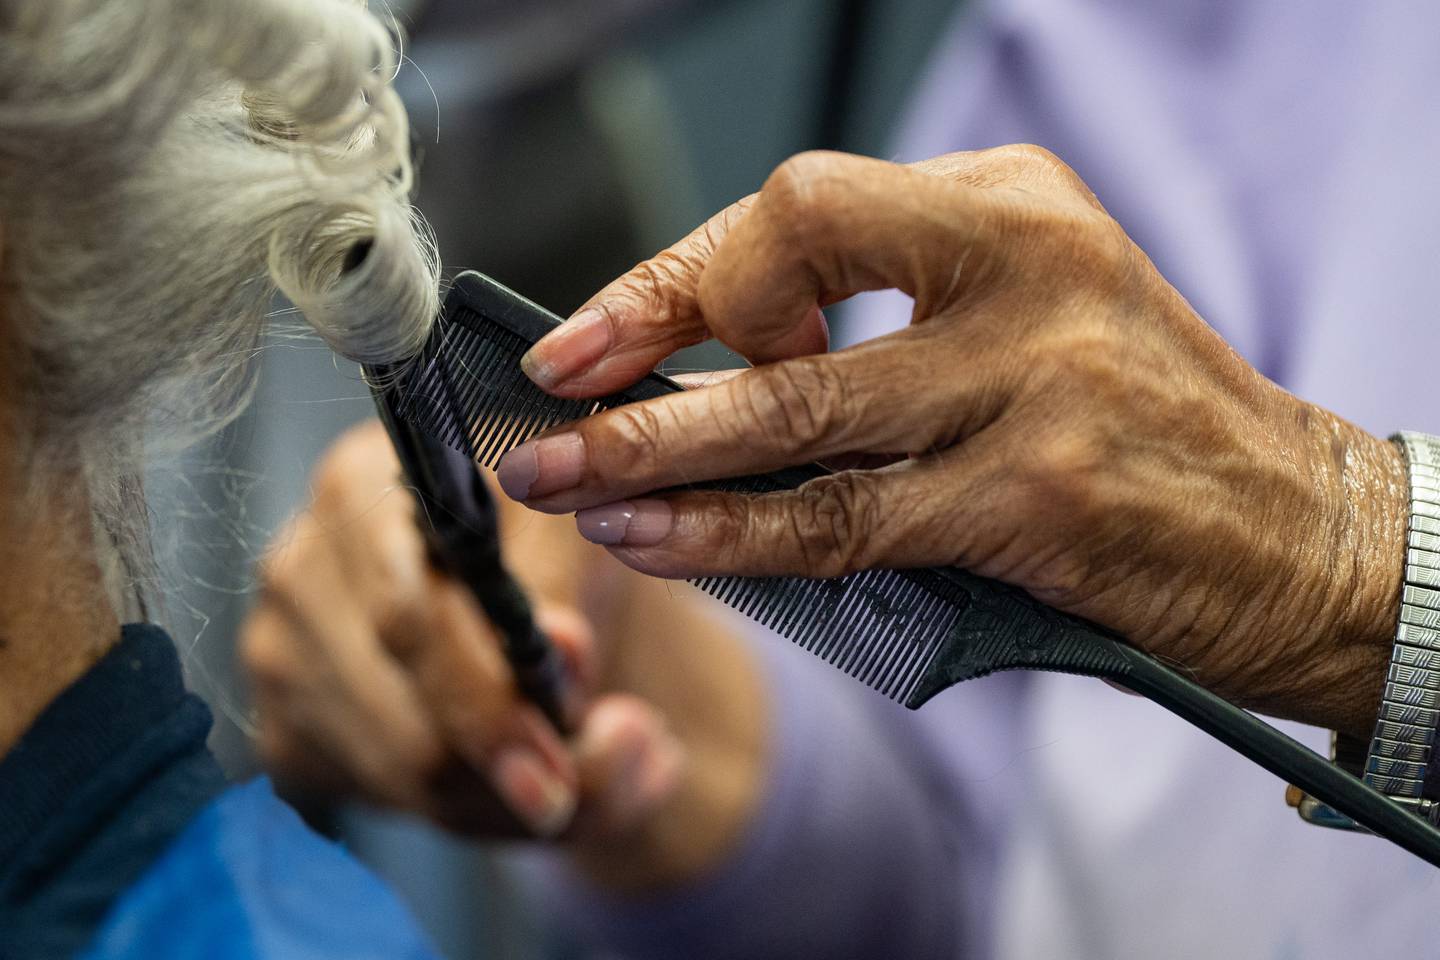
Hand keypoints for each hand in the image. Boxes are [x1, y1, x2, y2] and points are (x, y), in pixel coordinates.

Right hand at [242, 421, 767, 888]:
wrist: (514, 587)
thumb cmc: (545, 547)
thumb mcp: (580, 540)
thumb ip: (576, 589)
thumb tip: (561, 648)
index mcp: (363, 485)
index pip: (410, 616)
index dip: (485, 701)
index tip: (553, 766)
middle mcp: (299, 565)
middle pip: (397, 710)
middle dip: (500, 770)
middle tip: (580, 791)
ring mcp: (276, 650)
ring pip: (392, 770)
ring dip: (491, 799)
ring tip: (564, 778)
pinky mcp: (280, 725)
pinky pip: (374, 799)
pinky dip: (458, 812)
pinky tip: (504, 781)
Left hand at [497, 146, 1404, 736]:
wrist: (1298, 527)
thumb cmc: (1143, 424)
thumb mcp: (1029, 318)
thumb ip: (890, 321)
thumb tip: (711, 370)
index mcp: (1009, 202)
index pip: (799, 208)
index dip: (674, 276)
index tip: (585, 340)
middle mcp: (1022, 265)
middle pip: (783, 273)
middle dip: (644, 353)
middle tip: (548, 425)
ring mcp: (1037, 378)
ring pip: (798, 412)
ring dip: (661, 456)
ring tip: (571, 489)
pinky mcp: (1039, 494)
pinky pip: (848, 518)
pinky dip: (740, 534)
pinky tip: (667, 541)